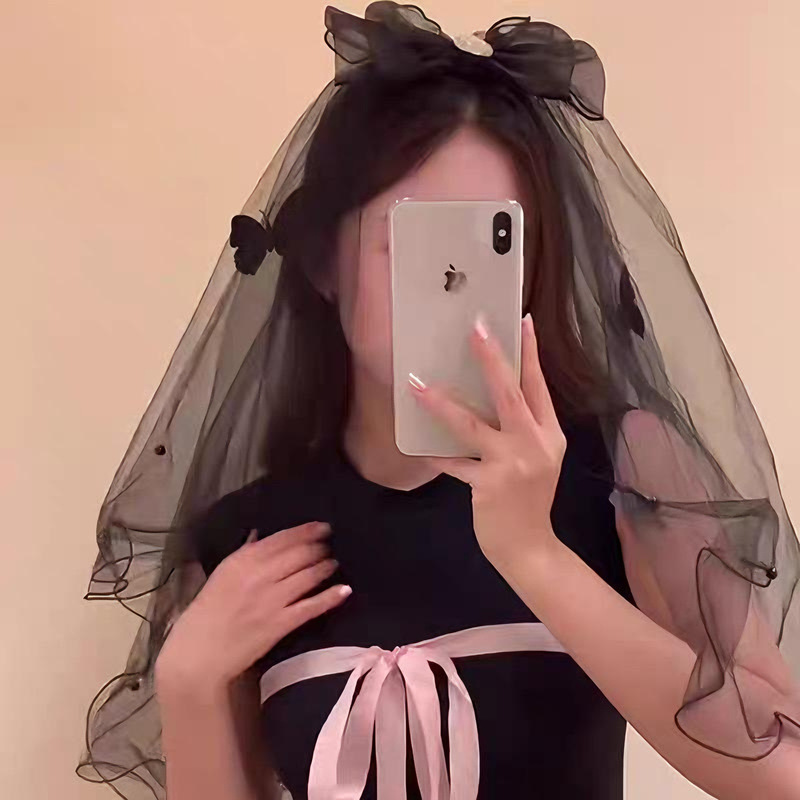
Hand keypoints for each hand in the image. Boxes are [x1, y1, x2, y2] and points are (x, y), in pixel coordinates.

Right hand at [155, 522, 350, 696]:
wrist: (199, 653)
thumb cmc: (206, 613)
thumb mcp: (221, 575)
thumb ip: (243, 553)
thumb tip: (259, 534)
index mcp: (242, 560)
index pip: (282, 538)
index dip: (306, 530)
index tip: (322, 526)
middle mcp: (259, 575)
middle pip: (299, 554)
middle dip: (319, 547)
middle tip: (329, 545)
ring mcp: (272, 600)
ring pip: (308, 576)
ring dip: (326, 566)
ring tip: (334, 563)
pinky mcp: (280, 623)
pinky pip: (311, 606)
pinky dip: (330, 596)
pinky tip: (344, 590)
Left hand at [409, 314, 565, 572]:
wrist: (530, 548)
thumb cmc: (529, 500)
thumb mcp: (537, 460)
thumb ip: (520, 430)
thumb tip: (487, 398)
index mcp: (549, 434)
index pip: (539, 386)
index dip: (530, 353)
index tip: (523, 320)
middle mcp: (535, 444)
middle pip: (510, 393)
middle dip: (492, 358)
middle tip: (475, 328)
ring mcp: (512, 464)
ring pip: (472, 424)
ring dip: (442, 403)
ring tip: (417, 384)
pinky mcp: (489, 485)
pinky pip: (455, 464)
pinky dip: (437, 455)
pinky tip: (417, 447)